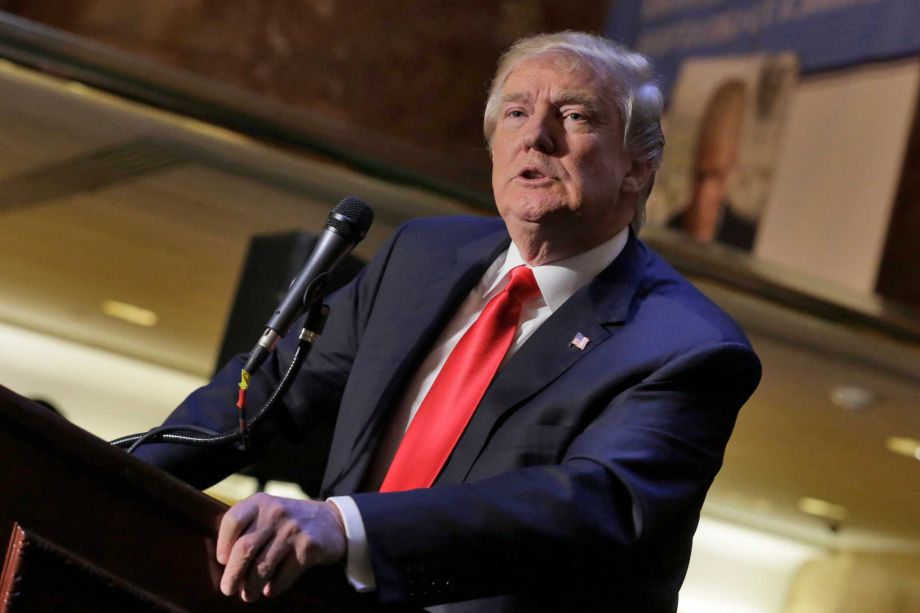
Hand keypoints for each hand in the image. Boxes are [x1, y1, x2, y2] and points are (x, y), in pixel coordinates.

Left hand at [216, 493, 345, 601]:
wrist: (333, 521)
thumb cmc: (290, 522)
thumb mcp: (269, 512)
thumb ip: (247, 527)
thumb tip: (224, 564)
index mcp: (261, 502)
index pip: (232, 521)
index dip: (222, 544)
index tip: (222, 561)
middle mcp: (276, 513)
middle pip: (244, 549)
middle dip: (232, 575)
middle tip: (228, 589)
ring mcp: (293, 530)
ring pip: (262, 567)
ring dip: (251, 587)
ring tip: (248, 595)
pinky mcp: (308, 548)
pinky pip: (283, 576)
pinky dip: (274, 588)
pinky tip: (271, 589)